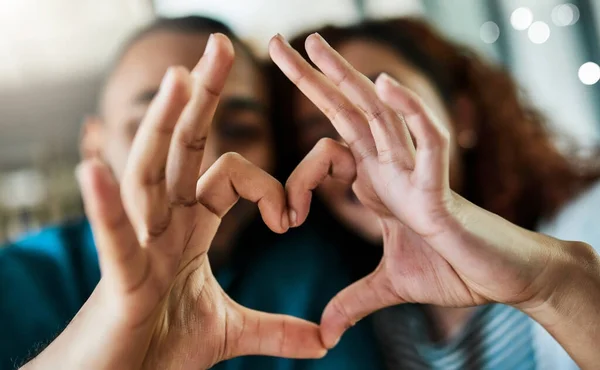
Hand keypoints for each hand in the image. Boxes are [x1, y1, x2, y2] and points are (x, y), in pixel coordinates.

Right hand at [24, 34, 324, 369]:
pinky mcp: (120, 280)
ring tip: (176, 78)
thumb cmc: (162, 349)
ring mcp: (140, 245)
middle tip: (221, 46)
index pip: (229, 176)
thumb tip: (325, 340)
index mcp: (190, 228)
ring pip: (149, 174)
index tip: (292, 220)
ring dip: (161, 127)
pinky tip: (94, 170)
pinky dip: (105, 208)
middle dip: (201, 98)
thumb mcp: (231, 331)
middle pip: (183, 150)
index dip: (269, 188)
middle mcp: (163, 224)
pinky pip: (112, 238)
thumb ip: (277, 329)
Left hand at [270, 33, 590, 348]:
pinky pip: (426, 140)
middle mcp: (391, 168)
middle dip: (313, 79)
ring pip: (378, 114)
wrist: (505, 280)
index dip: (296, 180)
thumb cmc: (455, 269)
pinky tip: (383, 84)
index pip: (326, 153)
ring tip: (315, 42)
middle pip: (346, 113)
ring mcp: (415, 173)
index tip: (285, 222)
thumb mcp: (390, 285)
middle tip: (278, 43)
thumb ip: (355, 299)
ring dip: (346, 77)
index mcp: (375, 184)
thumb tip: (325, 332)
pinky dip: (407, 111)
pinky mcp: (442, 190)